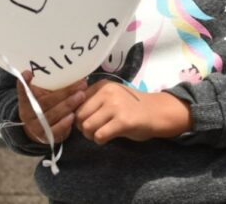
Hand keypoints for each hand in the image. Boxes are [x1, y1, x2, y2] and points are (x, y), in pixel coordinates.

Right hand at [16, 70, 87, 144]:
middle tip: (81, 84)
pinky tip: (73, 115)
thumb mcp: (42, 94)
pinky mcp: (45, 137)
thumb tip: (70, 67)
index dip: (23, 83)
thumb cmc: (45, 105)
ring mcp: (36, 126)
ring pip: (52, 115)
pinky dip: (64, 123)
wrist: (38, 129)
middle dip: (65, 92)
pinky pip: (55, 130)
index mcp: (25, 101)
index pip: (23, 91)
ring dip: (69, 105)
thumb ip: (50, 84)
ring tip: (81, 96)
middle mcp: (28, 114)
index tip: (28, 72)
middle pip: (46, 102)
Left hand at [75, 79, 191, 143]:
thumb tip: (68, 112)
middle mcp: (108, 92)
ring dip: (90, 135)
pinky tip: (107, 138)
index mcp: (103, 85)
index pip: (76, 101)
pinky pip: (99, 135)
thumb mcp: (112, 96)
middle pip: (79, 116)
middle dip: (82, 126)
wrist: (156, 112)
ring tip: (100, 133)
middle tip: (94, 129)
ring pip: (86, 126)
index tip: (87, 119)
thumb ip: (93, 99)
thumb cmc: (131, 106)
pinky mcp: (123, 121)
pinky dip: (100, 140)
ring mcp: (116, 106)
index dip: (77, 114)